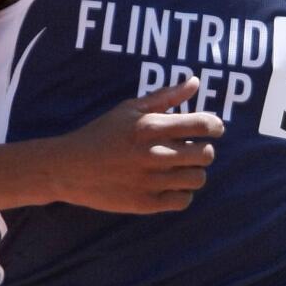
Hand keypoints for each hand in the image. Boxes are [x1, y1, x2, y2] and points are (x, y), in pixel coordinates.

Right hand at [55, 77, 223, 213]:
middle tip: (192, 149)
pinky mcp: (147, 203)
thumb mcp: (130, 108)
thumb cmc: (102, 133)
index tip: (212, 129)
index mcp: (152, 127)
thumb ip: (165, 96)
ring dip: (193, 172)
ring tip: (179, 168)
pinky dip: (182, 193)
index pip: (204, 125)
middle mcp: (155, 154)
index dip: (215, 126)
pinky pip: (183, 201)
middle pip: (206, 155)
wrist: (70, 168)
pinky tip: (169, 185)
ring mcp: (151, 181)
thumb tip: (195, 82)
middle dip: (204, 150)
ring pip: (198, 179)